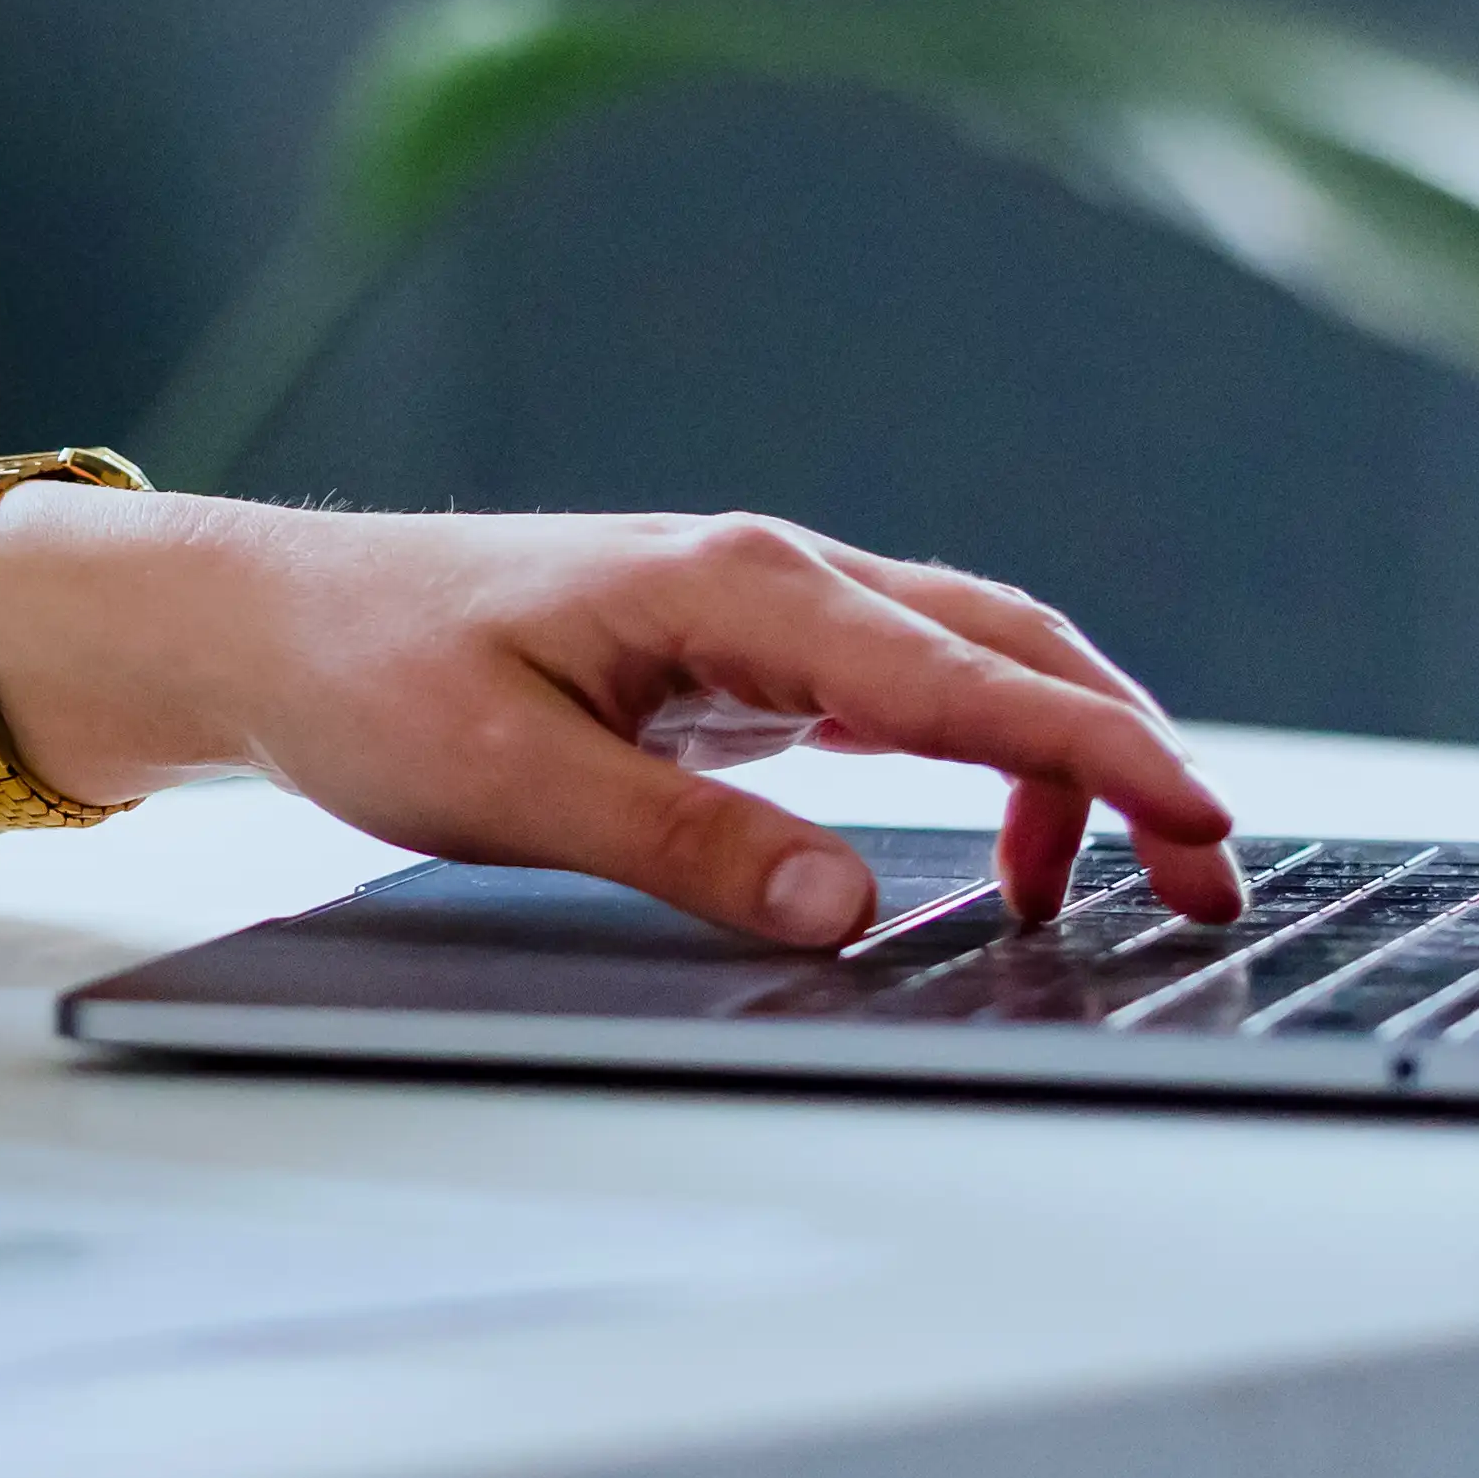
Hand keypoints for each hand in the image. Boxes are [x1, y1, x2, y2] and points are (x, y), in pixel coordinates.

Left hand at [0, 487, 1240, 941]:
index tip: (1201, 817)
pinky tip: (990, 844)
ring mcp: (756, 607)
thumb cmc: (368, 677)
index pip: (965, 672)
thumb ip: (687, 843)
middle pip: (1000, 642)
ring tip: (1124, 880)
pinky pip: (901, 686)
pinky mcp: (733, 651)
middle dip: (1124, 747)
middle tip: (1212, 871)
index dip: (1098, 750)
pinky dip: (983, 752)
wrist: (266, 622)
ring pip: (963, 657)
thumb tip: (852, 901)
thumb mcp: (511, 783)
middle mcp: (767, 576)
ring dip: (1063, 750)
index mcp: (736, 587)